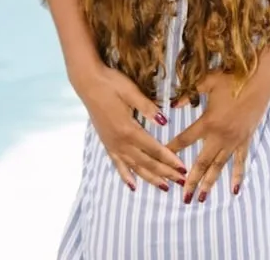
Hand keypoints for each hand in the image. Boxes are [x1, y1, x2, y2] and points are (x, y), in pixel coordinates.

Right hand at [74, 64, 187, 191]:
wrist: (87, 82)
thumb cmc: (110, 83)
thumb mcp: (130, 91)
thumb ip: (147, 107)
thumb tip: (164, 122)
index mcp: (129, 129)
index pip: (154, 149)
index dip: (170, 160)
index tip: (183, 169)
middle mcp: (120, 142)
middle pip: (147, 162)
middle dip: (165, 173)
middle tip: (181, 182)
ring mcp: (112, 144)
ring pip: (134, 167)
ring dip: (150, 178)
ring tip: (164, 187)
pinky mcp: (106, 143)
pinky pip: (117, 164)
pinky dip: (126, 176)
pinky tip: (132, 185)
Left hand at [167, 72, 269, 202]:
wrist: (259, 83)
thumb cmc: (232, 80)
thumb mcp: (207, 82)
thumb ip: (188, 94)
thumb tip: (172, 104)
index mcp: (208, 122)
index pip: (185, 139)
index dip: (172, 149)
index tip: (161, 160)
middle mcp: (220, 136)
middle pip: (202, 162)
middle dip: (191, 180)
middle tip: (183, 197)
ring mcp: (234, 141)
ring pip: (219, 167)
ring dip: (209, 183)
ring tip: (201, 199)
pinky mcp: (245, 141)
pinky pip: (240, 162)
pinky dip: (237, 177)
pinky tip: (234, 190)